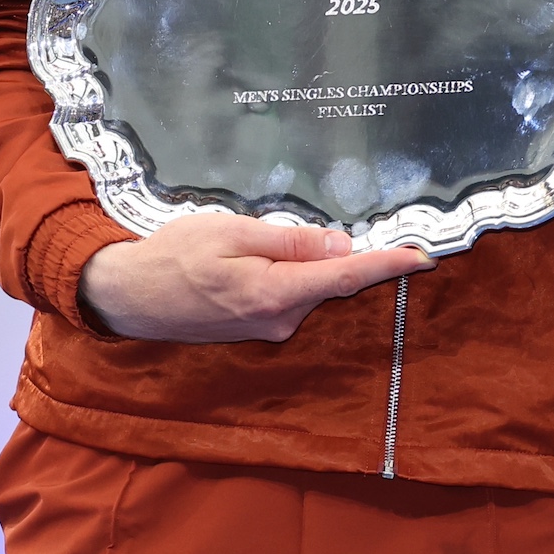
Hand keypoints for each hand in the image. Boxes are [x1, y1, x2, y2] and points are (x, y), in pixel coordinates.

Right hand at [78, 213, 432, 343]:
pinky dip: (296, 275)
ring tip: (281, 234)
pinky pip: (291, 295)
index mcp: (275, 294)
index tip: (425, 256)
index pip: (346, 278)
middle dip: (353, 256)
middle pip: (332, 282)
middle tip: (366, 225)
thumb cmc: (173, 256)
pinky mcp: (256, 328)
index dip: (388, 265)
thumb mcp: (231, 232)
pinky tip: (269, 255)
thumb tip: (340, 246)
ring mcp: (268, 328)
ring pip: (310, 288)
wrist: (128, 297)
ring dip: (314, 264)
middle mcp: (279, 320)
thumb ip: (288, 241)